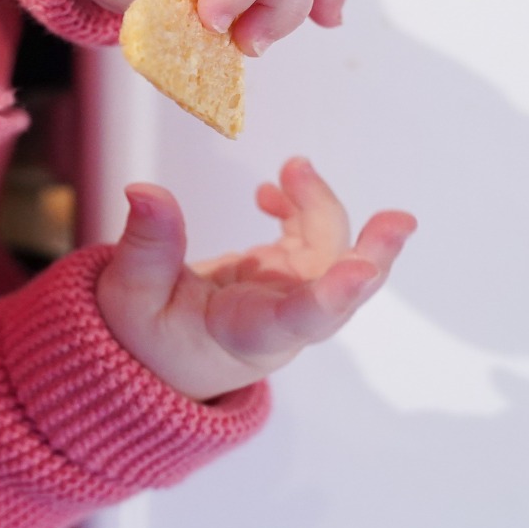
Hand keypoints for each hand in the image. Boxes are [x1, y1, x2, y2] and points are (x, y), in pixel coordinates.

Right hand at [96, 157, 415, 400]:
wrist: (156, 359)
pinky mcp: (285, 275)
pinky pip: (312, 238)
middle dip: (374, 254)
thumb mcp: (129, 296)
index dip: (332, 296)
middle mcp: (282, 320)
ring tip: (292, 168)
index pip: (297, 320)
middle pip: (342, 289)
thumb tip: (145, 189)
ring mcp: (290, 296)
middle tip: (399, 220)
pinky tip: (271, 191)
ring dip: (321, 205)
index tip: (361, 271)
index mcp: (247, 335)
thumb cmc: (144, 340)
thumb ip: (145, 246)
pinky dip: (301, 207)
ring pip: (332, 251)